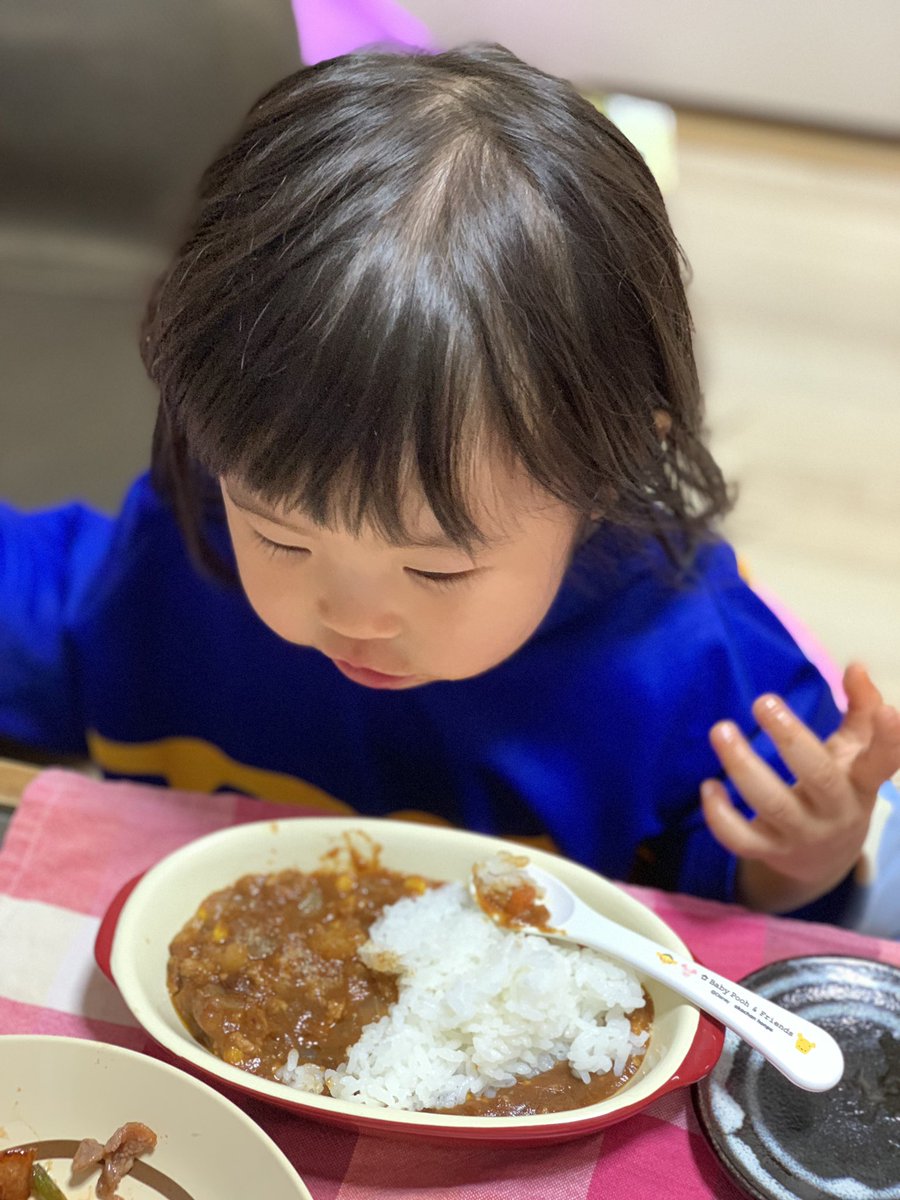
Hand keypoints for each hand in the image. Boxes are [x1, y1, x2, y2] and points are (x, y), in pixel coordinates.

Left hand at [701, 663, 899, 912]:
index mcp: (860, 782)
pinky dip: (720, 816)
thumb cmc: (840, 788)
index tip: (889, 711)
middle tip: (763, 701)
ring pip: (774, 805)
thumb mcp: (856, 752)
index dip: (889, 740)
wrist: (826, 859)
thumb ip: (861, 709)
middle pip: (819, 777)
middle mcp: (835, 811)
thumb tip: (855, 665)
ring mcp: (802, 835)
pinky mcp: (770, 852)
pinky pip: (742, 840)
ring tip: (721, 730)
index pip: (881, 763)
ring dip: (743, 767)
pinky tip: (709, 785)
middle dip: (790, 738)